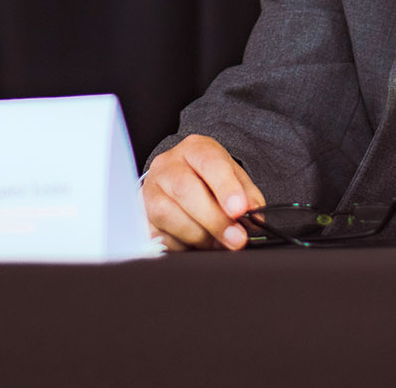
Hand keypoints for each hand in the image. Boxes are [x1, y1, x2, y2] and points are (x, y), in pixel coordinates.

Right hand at [143, 134, 266, 250]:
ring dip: (199, 235)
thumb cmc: (209, 180)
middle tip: (236, 238)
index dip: (225, 187)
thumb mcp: (233, 178)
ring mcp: (150, 190)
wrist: (179, 181)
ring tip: (218, 243)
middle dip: (214, 219)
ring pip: (169, 215)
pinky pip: (159, 236)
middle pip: (185, 189)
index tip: (239, 210)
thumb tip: (253, 216)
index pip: (209, 162)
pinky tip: (196, 245)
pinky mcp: (142, 217)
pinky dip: (182, 245)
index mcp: (194, 149)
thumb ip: (247, 195)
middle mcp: (167, 165)